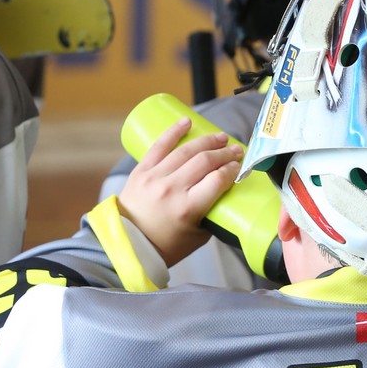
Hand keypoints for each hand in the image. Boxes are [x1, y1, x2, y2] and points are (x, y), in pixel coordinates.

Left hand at [117, 118, 242, 265]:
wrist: (127, 244)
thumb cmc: (165, 245)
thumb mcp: (198, 236)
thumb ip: (213, 216)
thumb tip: (226, 195)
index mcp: (187, 209)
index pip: (217, 180)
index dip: (232, 170)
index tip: (239, 167)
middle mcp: (171, 190)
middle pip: (204, 162)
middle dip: (224, 153)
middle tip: (236, 150)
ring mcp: (154, 178)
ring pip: (185, 151)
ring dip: (207, 141)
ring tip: (221, 138)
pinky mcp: (141, 171)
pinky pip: (159, 146)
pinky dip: (173, 132)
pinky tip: (187, 122)